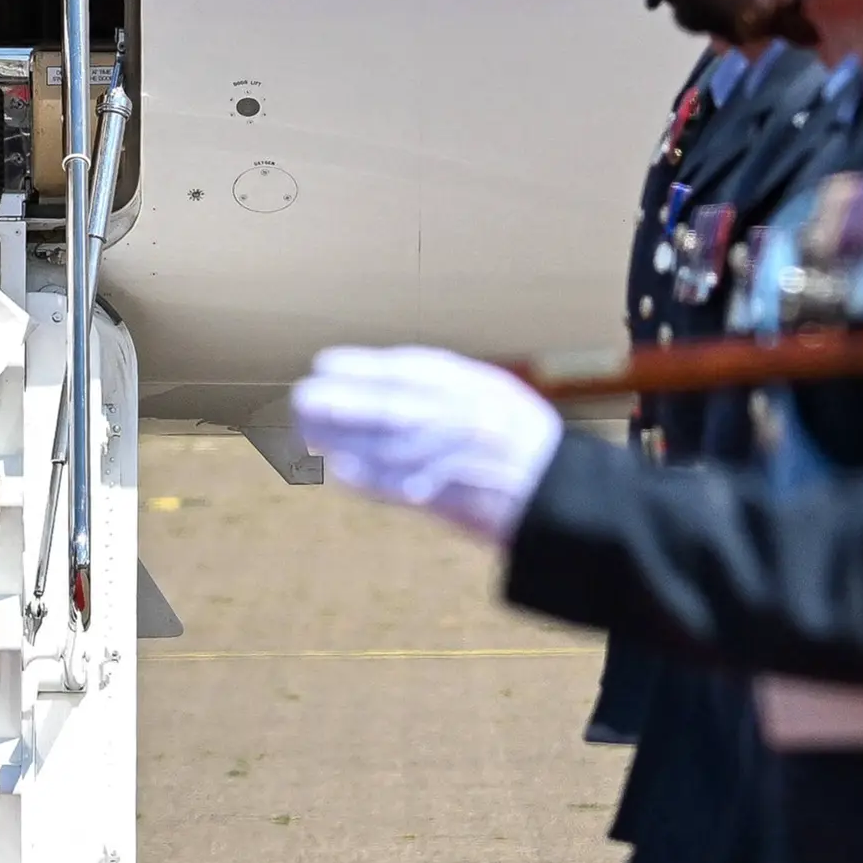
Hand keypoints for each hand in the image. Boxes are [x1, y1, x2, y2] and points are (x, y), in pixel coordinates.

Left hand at [289, 345, 565, 543]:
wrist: (560, 494)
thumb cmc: (520, 439)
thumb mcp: (492, 392)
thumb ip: (443, 384)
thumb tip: (383, 376)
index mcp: (476, 388)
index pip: (409, 371)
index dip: (361, 367)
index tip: (323, 364)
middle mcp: (465, 419)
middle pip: (393, 407)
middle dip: (342, 402)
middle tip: (302, 398)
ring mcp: (458, 460)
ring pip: (390, 447)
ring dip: (343, 440)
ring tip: (304, 432)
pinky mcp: (454, 499)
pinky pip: (404, 489)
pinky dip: (368, 480)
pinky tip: (336, 471)